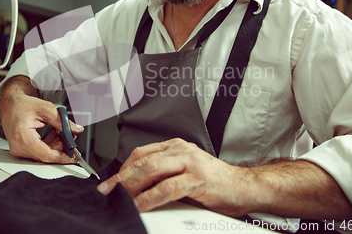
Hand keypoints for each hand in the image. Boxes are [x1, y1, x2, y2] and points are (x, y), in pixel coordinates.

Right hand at [0, 76, 83, 162]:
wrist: (10, 104)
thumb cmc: (23, 105)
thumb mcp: (46, 109)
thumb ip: (62, 121)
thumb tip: (75, 130)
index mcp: (23, 137)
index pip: (45, 154)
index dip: (61, 157)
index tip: (72, 157)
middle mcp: (18, 146)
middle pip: (45, 155)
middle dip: (60, 148)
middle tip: (69, 137)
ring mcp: (18, 149)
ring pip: (42, 155)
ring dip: (54, 146)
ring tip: (59, 132)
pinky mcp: (20, 149)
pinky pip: (38, 152)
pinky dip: (47, 145)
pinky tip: (52, 135)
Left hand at [96, 138, 253, 215]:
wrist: (244, 186)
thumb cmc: (215, 181)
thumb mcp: (186, 170)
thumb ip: (165, 173)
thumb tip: (137, 186)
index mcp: (176, 146)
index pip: (142, 152)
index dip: (123, 168)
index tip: (112, 181)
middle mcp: (181, 150)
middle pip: (143, 161)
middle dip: (122, 177)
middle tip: (107, 190)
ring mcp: (190, 163)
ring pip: (152, 170)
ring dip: (132, 186)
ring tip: (120, 197)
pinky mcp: (197, 179)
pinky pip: (167, 188)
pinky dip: (150, 198)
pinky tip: (140, 205)